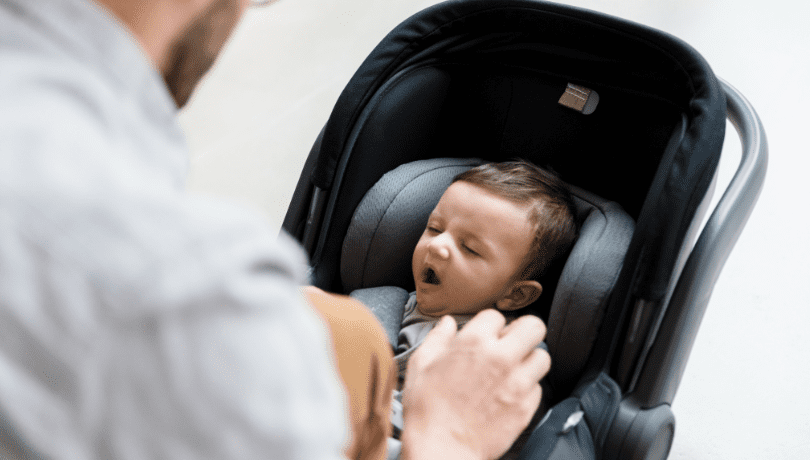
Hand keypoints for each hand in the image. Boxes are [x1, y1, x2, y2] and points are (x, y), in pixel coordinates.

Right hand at [400, 309, 549, 459]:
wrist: (442, 449)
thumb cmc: (427, 409)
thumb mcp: (421, 365)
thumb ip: (437, 338)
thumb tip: (448, 322)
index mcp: (474, 342)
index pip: (497, 315)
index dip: (490, 326)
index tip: (485, 336)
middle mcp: (501, 357)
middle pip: (533, 326)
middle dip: (523, 332)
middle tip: (512, 343)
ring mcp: (517, 383)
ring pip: (542, 356)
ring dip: (529, 360)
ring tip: (514, 369)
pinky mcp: (526, 406)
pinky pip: (538, 388)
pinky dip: (527, 388)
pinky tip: (510, 394)